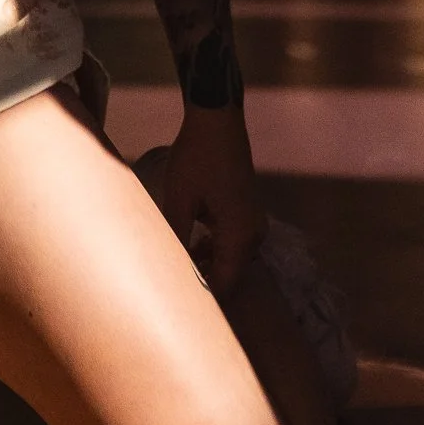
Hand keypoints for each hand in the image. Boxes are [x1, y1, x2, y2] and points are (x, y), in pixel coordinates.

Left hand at [157, 102, 265, 291]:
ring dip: (208, 264)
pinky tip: (191, 243)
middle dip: (204, 282)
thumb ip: (177, 239)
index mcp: (240, 236)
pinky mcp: (247, 210)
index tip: (179, 305)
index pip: (225, 283)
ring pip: (231, 258)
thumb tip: (168, 270)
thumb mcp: (180, 201)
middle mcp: (254, 234)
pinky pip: (233, 241)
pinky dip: (214, 247)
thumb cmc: (196, 159)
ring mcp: (253, 221)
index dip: (203, 297)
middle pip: (230, 273)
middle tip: (174, 287)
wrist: (217, 119)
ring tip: (177, 266)